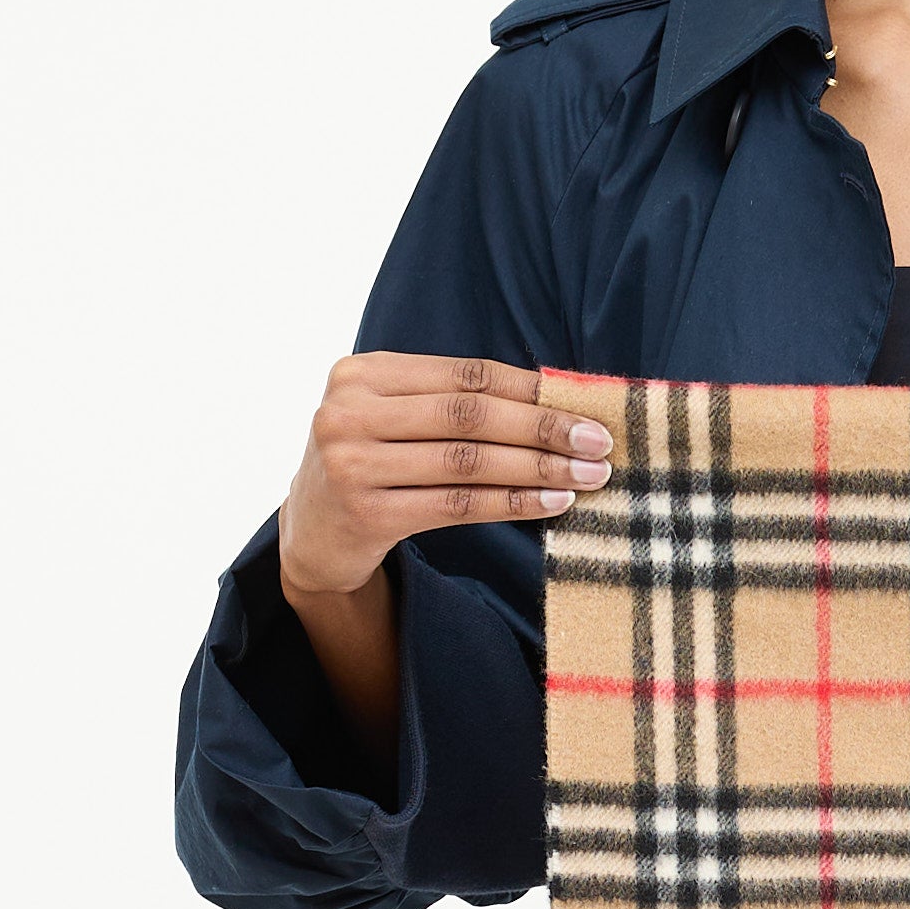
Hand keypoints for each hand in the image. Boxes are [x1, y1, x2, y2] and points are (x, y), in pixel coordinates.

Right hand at [278, 354, 611, 610]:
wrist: (311, 535)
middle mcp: (350, 412)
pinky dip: (511, 503)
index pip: (464, 375)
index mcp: (362, 373)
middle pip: (470, 415)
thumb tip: (553, 397)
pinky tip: (552, 504)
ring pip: (468, 462)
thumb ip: (448, 402)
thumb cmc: (370, 465)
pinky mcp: (365, 514)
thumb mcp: (391, 417)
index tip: (585, 404)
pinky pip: (457, 505)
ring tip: (587, 476)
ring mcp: (353, 464)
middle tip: (598, 442)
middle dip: (543, 428)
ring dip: (538, 469)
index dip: (530, 389)